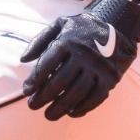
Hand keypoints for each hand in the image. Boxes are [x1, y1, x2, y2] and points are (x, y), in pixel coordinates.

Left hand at [19, 0, 139, 119]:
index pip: (47, 64)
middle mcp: (83, 55)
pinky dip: (83, 108)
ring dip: (60, 107)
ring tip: (48, 115)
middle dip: (43, 97)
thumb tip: (23, 59)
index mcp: (68, 42)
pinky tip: (71, 113)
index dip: (34, 80)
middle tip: (32, 106)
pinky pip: (95, 98)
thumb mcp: (60, 25)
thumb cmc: (81, 29)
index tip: (26, 91)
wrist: (116, 27)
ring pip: (76, 92)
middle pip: (60, 81)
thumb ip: (39, 40)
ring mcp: (98, 68)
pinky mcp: (110, 78)